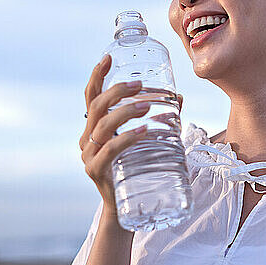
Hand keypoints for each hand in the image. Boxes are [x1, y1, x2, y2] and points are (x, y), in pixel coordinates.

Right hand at [79, 54, 151, 217]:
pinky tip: (143, 131)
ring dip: (125, 111)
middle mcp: (87, 138)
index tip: (108, 57)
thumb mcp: (145, 139)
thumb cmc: (136, 168)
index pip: (91, 96)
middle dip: (117, 91)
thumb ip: (161, 117)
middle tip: (139, 85)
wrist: (126, 207)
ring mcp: (89, 155)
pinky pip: (110, 150)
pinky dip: (127, 137)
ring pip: (102, 125)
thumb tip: (178, 96)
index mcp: (95, 127)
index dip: (98, 76)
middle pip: (96, 106)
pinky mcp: (96, 171)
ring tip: (147, 105)